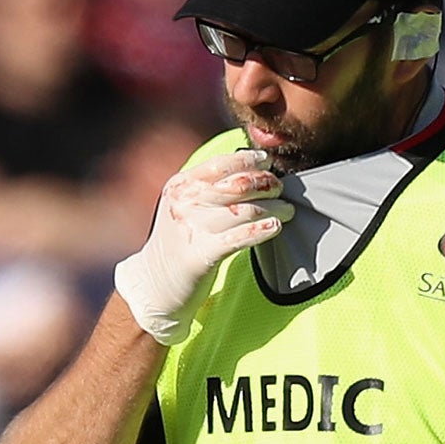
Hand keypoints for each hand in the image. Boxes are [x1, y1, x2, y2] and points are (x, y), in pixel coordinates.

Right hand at [114, 150, 293, 344]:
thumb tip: (251, 170)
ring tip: (288, 211)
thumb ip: (208, 187)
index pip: (221, 164)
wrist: (156, 283)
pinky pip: (240, 238)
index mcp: (180, 185)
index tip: (267, 162)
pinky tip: (275, 227)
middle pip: (238, 185)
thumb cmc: (179, 241)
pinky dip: (262, 230)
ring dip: (274, 208)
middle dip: (266, 183)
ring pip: (246, 210)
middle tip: (280, 189)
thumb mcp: (184, 206)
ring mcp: (193, 228)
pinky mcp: (203, 255)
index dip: (249, 160)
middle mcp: (185, 203)